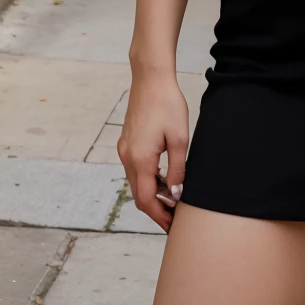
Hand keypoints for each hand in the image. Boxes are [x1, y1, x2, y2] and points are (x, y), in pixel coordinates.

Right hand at [118, 72, 189, 230]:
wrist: (150, 77)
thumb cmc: (167, 104)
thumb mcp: (179, 139)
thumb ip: (177, 169)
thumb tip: (175, 193)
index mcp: (140, 159)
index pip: (146, 200)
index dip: (159, 217)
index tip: (172, 227)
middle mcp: (127, 157)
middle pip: (139, 195)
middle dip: (156, 210)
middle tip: (174, 218)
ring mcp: (125, 149)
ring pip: (136, 182)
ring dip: (152, 195)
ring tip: (172, 200)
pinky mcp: (127, 142)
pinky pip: (135, 169)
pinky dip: (147, 180)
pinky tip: (163, 178)